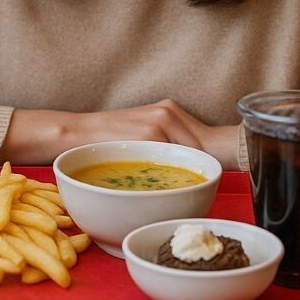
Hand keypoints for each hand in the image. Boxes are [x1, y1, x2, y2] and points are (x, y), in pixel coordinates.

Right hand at [0, 99, 239, 169]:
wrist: (76, 134)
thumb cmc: (108, 141)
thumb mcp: (143, 136)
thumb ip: (168, 145)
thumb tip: (198, 170)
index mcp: (169, 110)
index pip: (205, 140)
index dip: (218, 159)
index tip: (223, 175)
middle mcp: (168, 112)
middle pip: (205, 147)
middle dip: (212, 167)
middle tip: (214, 188)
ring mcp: (161, 122)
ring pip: (194, 154)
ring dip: (199, 173)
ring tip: (199, 189)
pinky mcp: (151, 134)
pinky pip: (176, 158)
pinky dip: (182, 174)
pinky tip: (180, 184)